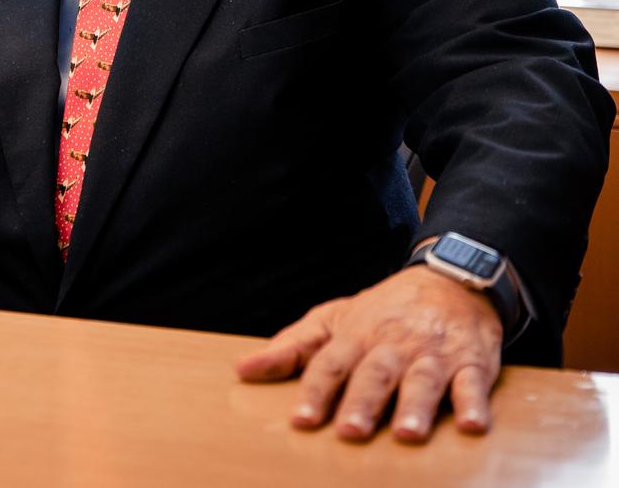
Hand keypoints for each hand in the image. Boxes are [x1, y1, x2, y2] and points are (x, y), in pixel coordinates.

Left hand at [235, 267, 502, 441]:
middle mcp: (392, 346)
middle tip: (350, 431)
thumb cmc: (382, 312)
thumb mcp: (333, 320)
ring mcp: (432, 354)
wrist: (447, 282)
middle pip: (375, 374)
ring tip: (407, 434)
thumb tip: (242, 370)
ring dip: (416, 407)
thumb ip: (291, 348)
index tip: (301, 421)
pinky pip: (473, 384)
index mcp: (356, 337)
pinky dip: (474, 403)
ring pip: (422, 380)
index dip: (315, 391)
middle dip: (362, 402)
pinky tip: (473, 425)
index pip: (330, 364)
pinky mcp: (470, 362)